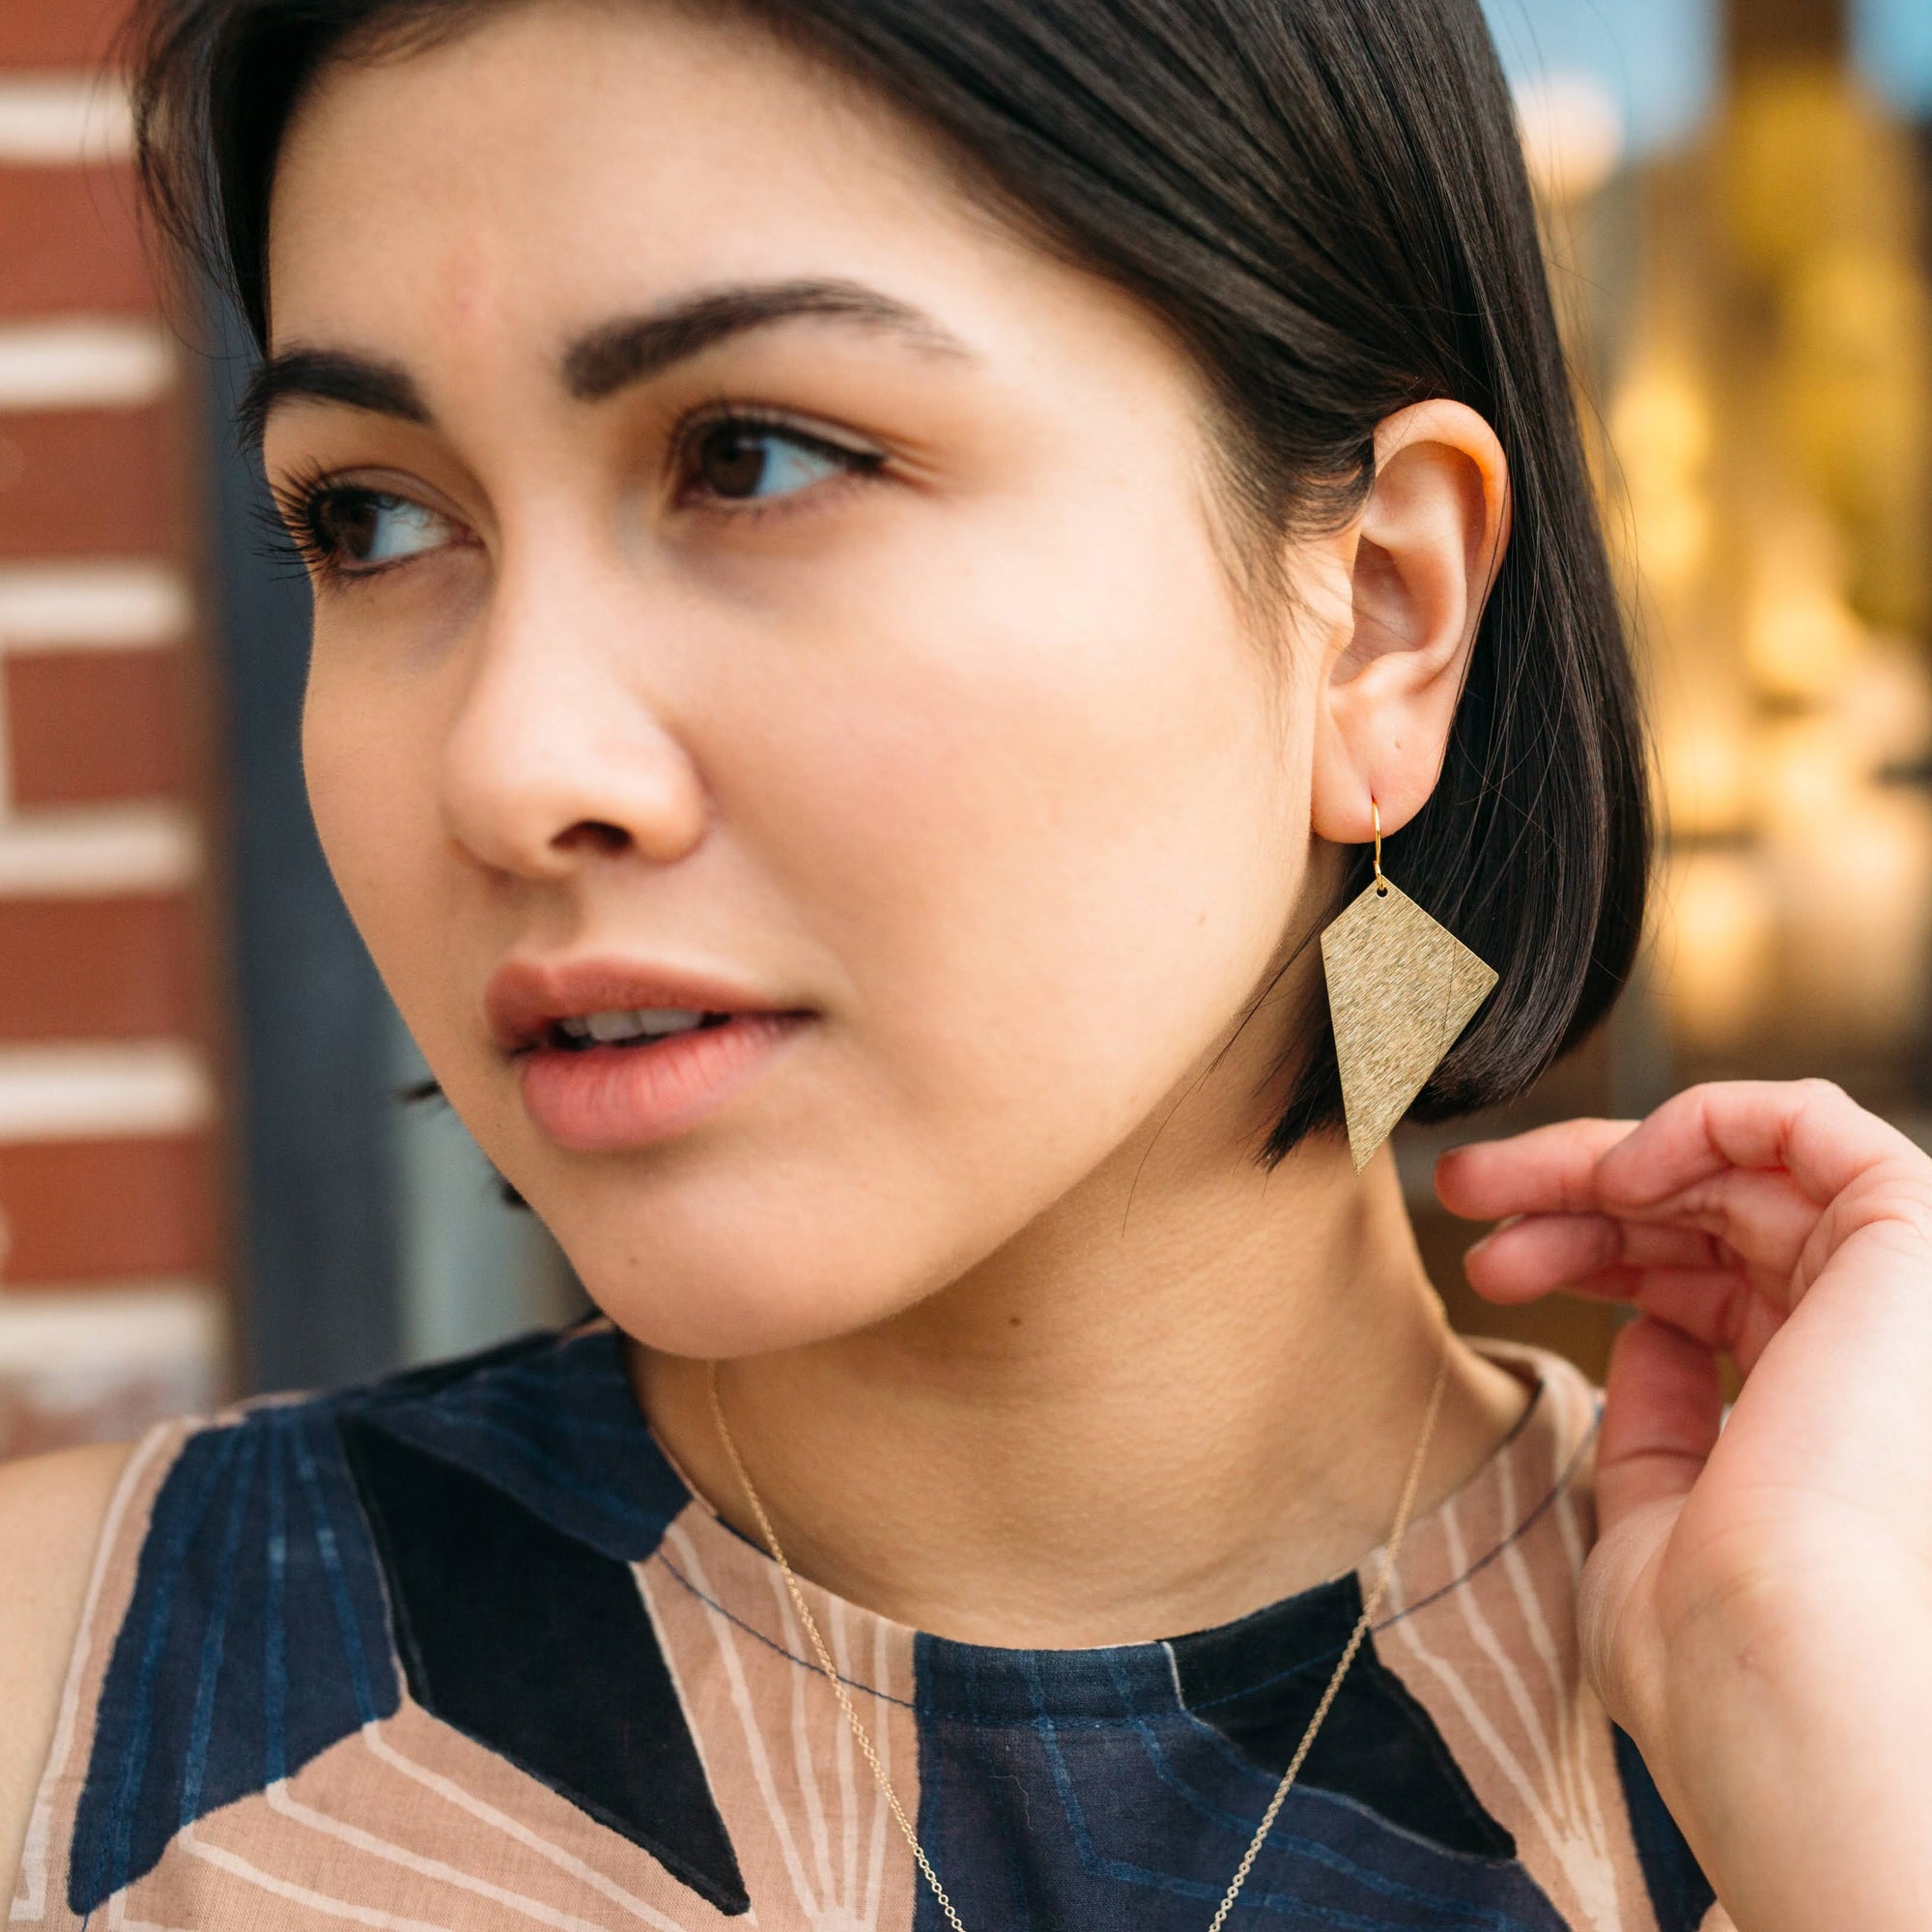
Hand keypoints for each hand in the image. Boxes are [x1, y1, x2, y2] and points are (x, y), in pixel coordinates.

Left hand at [1435, 1081, 1931, 1931]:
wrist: (1768, 1666)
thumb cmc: (1703, 1640)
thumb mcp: (1655, 1512)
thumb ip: (1660, 1418)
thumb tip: (1645, 1331)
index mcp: (1823, 1423)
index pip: (1707, 1292)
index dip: (1590, 1255)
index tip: (1489, 1266)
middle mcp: (1871, 1357)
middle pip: (1707, 1219)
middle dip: (1569, 1194)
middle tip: (1462, 1195)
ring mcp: (1896, 1301)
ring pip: (1736, 1168)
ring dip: (1597, 1158)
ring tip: (1484, 1190)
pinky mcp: (1912, 1245)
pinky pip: (1817, 1127)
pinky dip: (1710, 1118)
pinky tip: (1618, 1171)